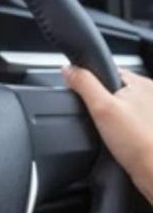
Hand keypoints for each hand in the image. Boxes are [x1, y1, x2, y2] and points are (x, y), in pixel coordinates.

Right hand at [63, 66, 152, 203]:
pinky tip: (119, 142)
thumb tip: (68, 69)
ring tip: (111, 134)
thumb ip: (84, 84)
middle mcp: (151, 96)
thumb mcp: (101, 108)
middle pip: (115, 91)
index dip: (91, 83)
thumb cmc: (138, 143)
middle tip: (100, 121)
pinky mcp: (149, 132)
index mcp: (142, 83)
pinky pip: (128, 126)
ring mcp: (150, 115)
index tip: (85, 99)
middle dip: (103, 104)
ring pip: (121, 109)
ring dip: (112, 119)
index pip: (109, 71)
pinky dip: (121, 133)